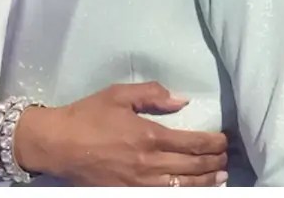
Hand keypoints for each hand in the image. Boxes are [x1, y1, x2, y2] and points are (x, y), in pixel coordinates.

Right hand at [14, 82, 228, 185]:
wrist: (57, 144)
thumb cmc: (87, 116)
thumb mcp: (118, 94)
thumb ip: (152, 94)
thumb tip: (181, 100)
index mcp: (148, 135)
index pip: (192, 142)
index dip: (213, 143)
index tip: (223, 140)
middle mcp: (149, 162)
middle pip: (193, 167)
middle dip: (214, 162)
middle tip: (226, 158)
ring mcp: (140, 183)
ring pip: (183, 186)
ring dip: (206, 182)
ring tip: (220, 178)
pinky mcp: (129, 194)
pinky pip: (165, 196)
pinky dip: (184, 193)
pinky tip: (193, 190)